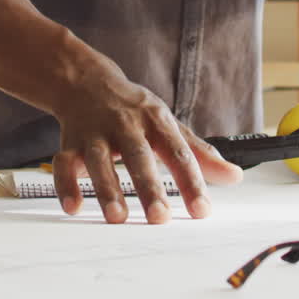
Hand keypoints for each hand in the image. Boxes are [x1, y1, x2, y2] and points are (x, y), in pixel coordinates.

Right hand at [51, 50, 241, 224]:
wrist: (85, 80)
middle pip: (138, 155)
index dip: (192, 182)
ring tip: (117, 217)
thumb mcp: (167, 124)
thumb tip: (234, 177)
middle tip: (159, 217)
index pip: (178, 152)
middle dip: (148, 186)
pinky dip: (66, 185)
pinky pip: (64, 163)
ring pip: (99, 160)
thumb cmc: (133, 108)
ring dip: (107, 188)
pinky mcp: (70, 142)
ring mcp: (95, 133)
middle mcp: (125, 125)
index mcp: (155, 120)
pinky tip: (73, 208)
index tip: (202, 211)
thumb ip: (199, 153)